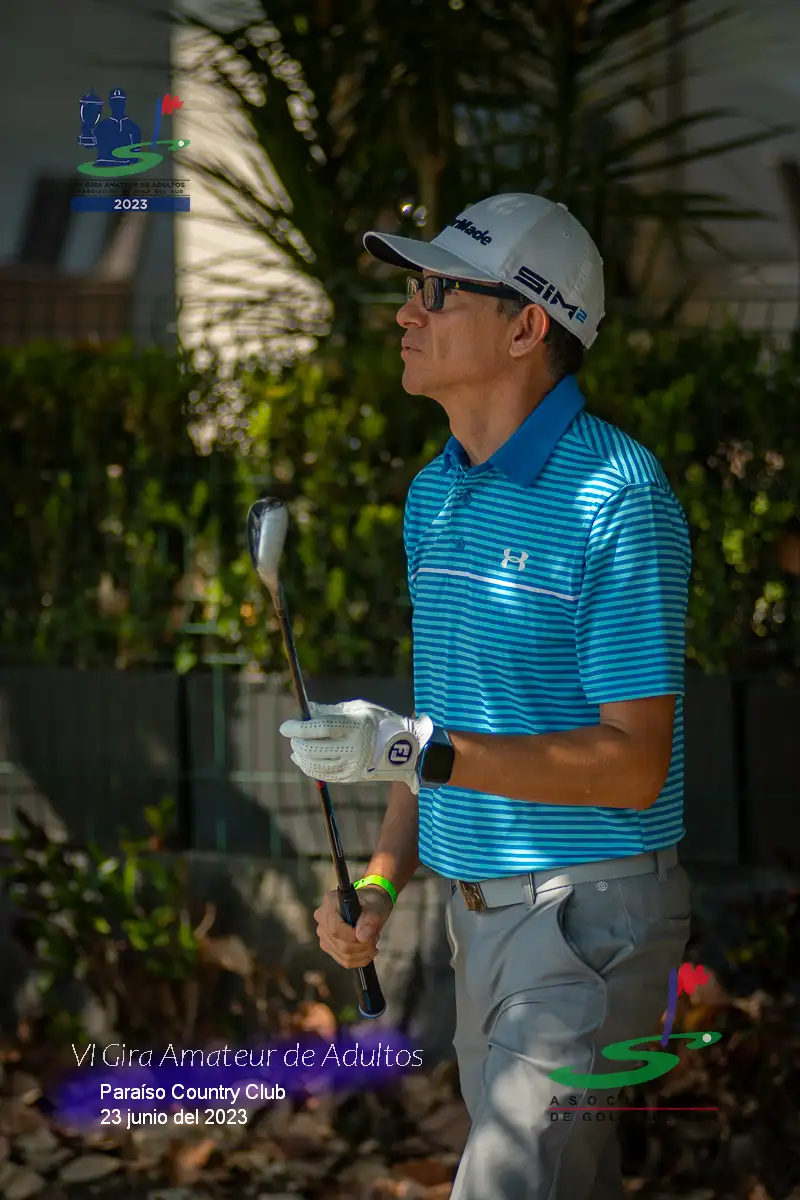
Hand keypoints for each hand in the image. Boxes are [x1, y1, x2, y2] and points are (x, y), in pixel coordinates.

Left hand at [279, 699, 432, 791]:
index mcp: (356, 725)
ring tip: (296, 748)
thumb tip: (307, 711)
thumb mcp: (358, 708)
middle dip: (297, 742)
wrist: (406, 749)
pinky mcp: (352, 777)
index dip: (299, 728)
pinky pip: (323, 775)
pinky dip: (309, 768)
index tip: (285, 726)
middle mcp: (354, 747)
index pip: (320, 728)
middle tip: (292, 735)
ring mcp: (353, 765)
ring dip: (300, 756)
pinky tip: (302, 760)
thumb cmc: (379, 721)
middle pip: (314, 748)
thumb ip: (330, 711)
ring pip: (316, 765)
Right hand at [314, 886, 393, 968]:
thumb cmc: (371, 903)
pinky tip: (367, 950)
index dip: (352, 937)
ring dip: (362, 953)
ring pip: (342, 955)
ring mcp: (323, 934)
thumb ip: (370, 920)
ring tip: (371, 941)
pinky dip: (359, 959)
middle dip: (362, 946)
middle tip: (375, 937)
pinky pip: (344, 961)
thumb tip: (363, 937)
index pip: (334, 928)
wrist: (368, 907)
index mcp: (330, 902)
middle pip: (339, 944)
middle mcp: (322, 918)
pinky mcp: (328, 946)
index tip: (368, 936)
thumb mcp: (375, 907)